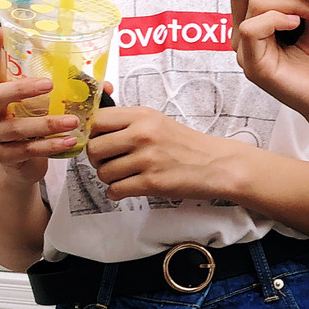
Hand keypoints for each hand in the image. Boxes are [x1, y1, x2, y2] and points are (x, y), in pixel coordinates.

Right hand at [0, 26, 77, 187]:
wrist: (18, 168)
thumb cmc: (30, 129)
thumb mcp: (41, 107)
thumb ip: (64, 93)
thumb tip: (104, 85)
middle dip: (23, 89)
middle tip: (49, 85)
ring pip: (17, 127)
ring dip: (47, 124)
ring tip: (72, 122)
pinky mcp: (4, 156)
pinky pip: (28, 149)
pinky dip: (51, 146)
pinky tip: (69, 142)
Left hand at [87, 105, 239, 202]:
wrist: (216, 164)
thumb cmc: (186, 145)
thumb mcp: (157, 122)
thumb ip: (128, 123)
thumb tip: (93, 128)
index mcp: (142, 116)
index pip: (97, 120)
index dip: (91, 133)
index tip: (98, 141)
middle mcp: (142, 134)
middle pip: (94, 148)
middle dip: (97, 160)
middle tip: (109, 162)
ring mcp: (146, 159)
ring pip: (103, 172)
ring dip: (108, 178)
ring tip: (123, 176)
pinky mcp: (151, 182)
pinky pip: (115, 190)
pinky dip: (116, 192)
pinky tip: (127, 188)